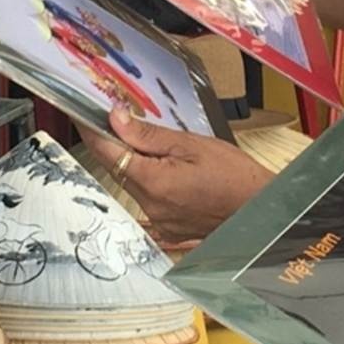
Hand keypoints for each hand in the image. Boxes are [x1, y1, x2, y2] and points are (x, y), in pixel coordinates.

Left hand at [80, 110, 271, 243]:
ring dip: (132, 163)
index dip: (92, 132)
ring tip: (149, 144)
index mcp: (154, 182)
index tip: (82, 115)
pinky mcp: (168, 229)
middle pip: (118, 169)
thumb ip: (149, 134)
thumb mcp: (191, 144)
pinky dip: (147, 182)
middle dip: (113, 145)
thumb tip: (116, 119)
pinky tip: (158, 171)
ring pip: (132, 184)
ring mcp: (159, 221)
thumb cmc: (235, 175)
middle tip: (114, 120)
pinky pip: (146, 201)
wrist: (261, 209)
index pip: (108, 153)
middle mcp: (151, 206)